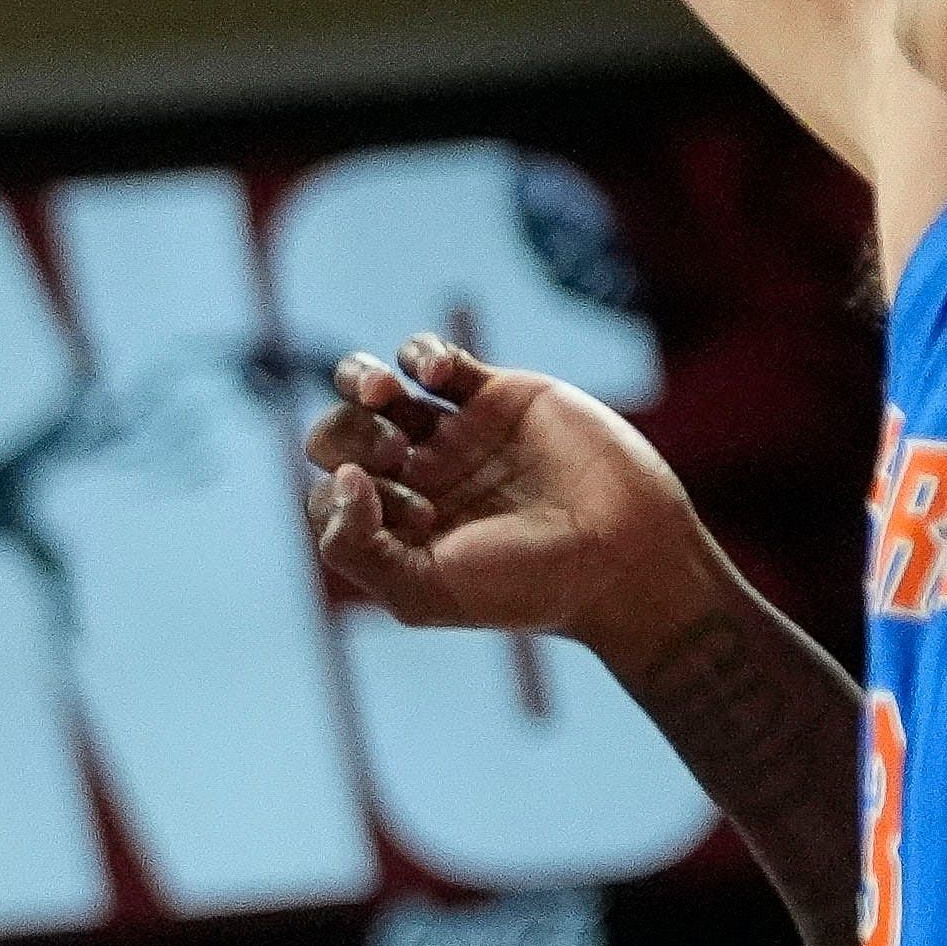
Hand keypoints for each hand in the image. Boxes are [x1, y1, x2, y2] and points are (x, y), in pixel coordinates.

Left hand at [306, 335, 724, 660]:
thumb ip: (354, 546)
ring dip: (357, 379)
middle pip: (337, 435)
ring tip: (380, 393)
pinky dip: (419, 354)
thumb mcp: (420, 590)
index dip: (342, 496)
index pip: (325, 495)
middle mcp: (414, 480)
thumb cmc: (524, 584)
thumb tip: (336, 477)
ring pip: (372, 388)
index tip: (408, 515)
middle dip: (346, 434)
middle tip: (395, 456)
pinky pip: (432, 357)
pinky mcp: (496, 395)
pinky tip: (432, 375)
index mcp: (390, 529)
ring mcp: (454, 434)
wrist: (621, 551)